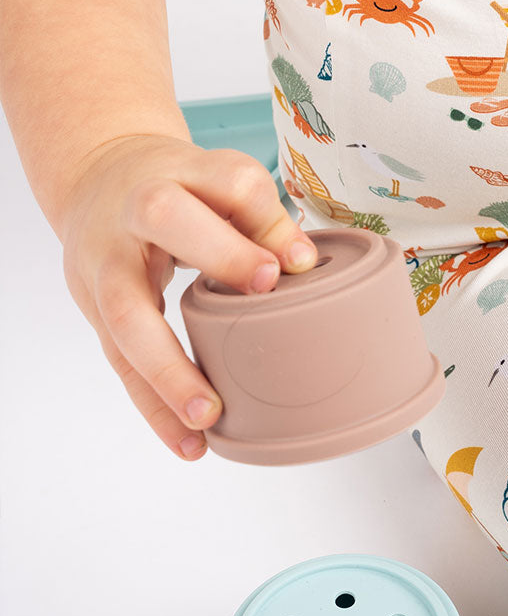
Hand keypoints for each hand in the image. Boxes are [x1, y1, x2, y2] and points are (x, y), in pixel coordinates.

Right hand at [57, 134, 318, 460]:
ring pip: (127, 313)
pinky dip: (153, 406)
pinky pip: (120, 363)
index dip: (259, 216)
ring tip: (208, 414)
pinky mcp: (95, 309)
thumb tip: (303, 263)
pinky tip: (187, 442)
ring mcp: (106, 263)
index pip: (227, 181)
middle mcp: (133, 211)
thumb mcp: (221, 182)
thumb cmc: (181, 186)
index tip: (289, 262)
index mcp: (179, 173)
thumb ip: (262, 219)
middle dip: (216, 253)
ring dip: (168, 367)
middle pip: (165, 219)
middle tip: (263, 292)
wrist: (101, 179)